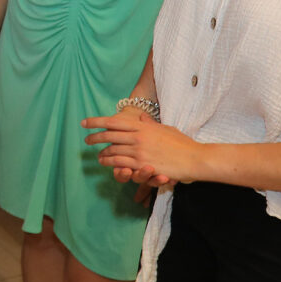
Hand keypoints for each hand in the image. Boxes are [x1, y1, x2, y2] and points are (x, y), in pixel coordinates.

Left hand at [83, 111, 200, 188]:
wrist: (195, 158)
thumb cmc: (182, 144)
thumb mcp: (165, 129)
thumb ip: (150, 124)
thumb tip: (141, 117)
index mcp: (143, 126)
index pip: (114, 121)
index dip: (97, 121)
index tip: (85, 123)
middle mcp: (138, 136)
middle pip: (109, 135)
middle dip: (95, 137)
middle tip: (87, 140)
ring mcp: (139, 151)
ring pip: (112, 150)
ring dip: (102, 152)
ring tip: (97, 154)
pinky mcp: (142, 164)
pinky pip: (120, 162)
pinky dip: (110, 162)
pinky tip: (106, 162)